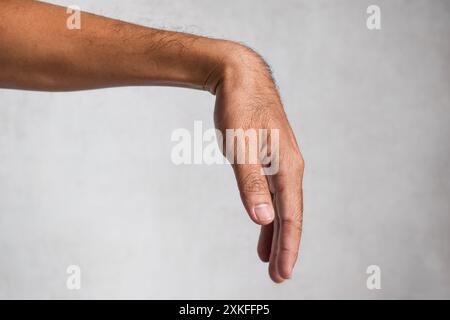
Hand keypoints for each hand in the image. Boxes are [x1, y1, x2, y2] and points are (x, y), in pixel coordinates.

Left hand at [210, 43, 304, 282]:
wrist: (240, 77)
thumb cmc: (240, 107)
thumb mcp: (240, 146)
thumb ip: (251, 183)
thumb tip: (263, 219)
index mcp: (287, 167)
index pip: (290, 216)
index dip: (288, 247)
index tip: (282, 273)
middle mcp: (290, 167)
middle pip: (290, 215)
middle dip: (284, 247)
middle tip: (278, 276)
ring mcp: (281, 163)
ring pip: (282, 207)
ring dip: (277, 234)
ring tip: (270, 261)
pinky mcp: (271, 159)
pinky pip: (273, 194)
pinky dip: (269, 214)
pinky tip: (264, 226)